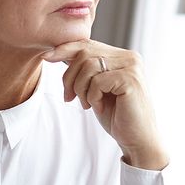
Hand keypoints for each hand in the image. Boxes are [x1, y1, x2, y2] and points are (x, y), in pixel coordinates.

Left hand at [42, 40, 169, 169]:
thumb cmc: (117, 116)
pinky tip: (99, 107)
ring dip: (80, 88)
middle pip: (84, 52)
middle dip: (69, 76)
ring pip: (88, 66)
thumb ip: (85, 71)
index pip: (88, 44)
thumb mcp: (96, 89)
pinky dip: (92, 96)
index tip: (46, 57)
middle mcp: (129, 57)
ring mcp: (132, 67)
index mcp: (122, 56)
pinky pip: (97, 81)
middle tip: (69, 97)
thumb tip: (57, 53)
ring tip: (86, 104)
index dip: (65, 49)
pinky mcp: (130, 79)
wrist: (137, 139)